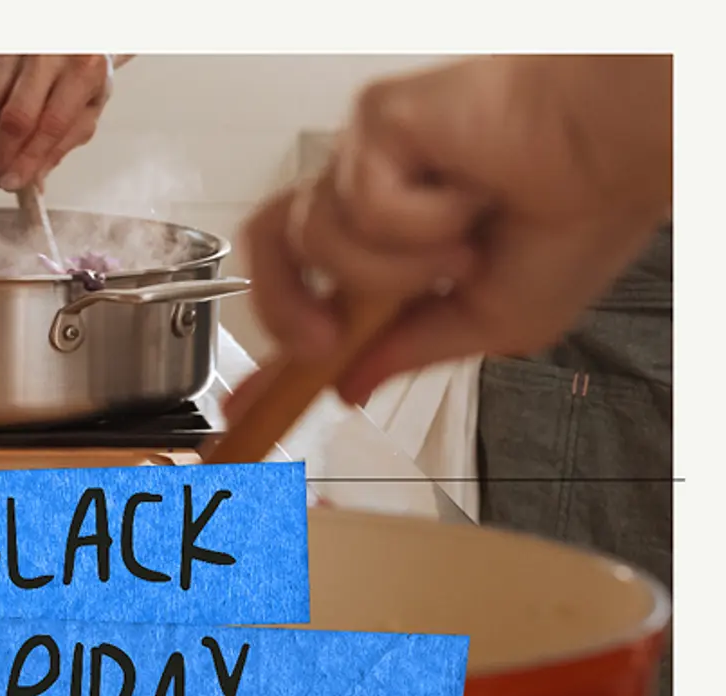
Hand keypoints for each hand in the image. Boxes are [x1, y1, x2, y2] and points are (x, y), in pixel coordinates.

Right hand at [0, 54, 120, 191]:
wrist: (72, 32)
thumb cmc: (82, 69)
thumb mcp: (88, 106)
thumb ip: (63, 144)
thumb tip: (34, 179)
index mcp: (83, 70)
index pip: (50, 126)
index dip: (28, 161)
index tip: (13, 183)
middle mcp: (49, 53)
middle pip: (14, 118)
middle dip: (1, 157)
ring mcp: (17, 44)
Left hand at [235, 55, 671, 409]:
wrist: (619, 154)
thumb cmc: (575, 221)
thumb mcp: (490, 323)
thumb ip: (408, 352)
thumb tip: (349, 388)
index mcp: (387, 245)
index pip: (300, 289)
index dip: (271, 343)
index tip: (247, 403)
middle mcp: (367, 197)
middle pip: (269, 250)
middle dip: (286, 310)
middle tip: (326, 338)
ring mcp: (366, 158)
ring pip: (315, 236)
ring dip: (392, 265)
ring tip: (458, 249)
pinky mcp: (376, 122)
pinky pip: (357, 201)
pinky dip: (418, 221)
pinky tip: (465, 199)